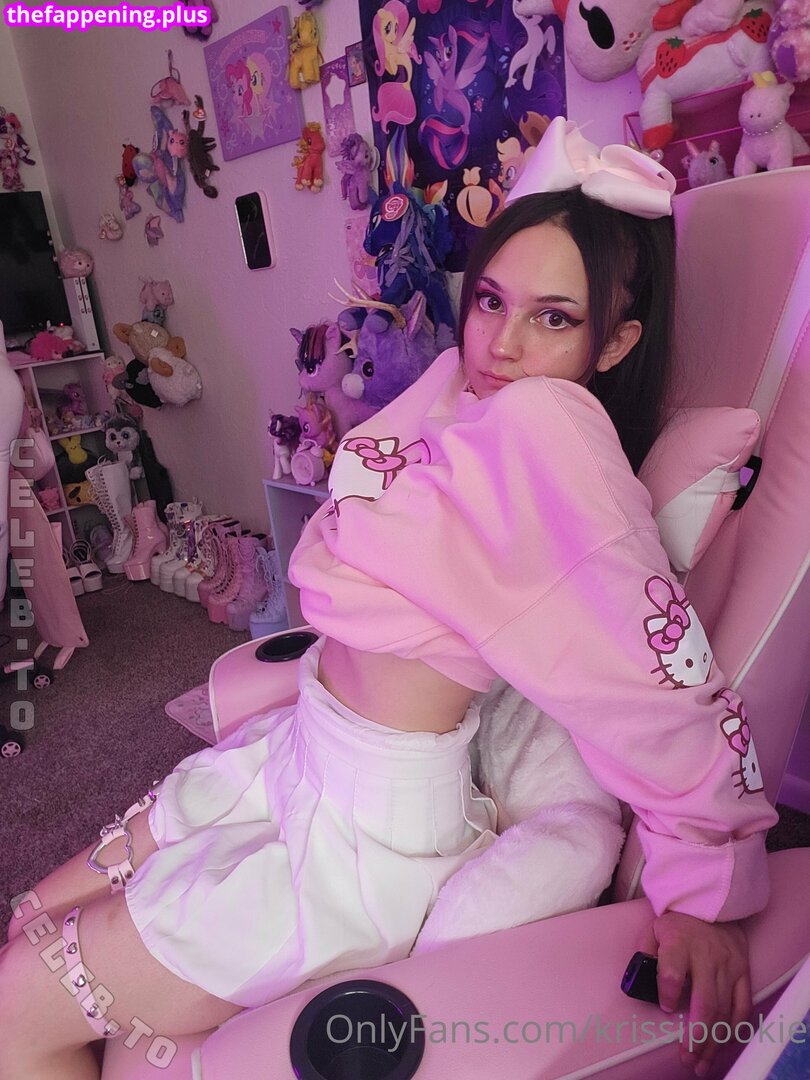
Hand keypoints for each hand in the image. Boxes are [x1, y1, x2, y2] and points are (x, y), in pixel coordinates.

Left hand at [638, 911, 750, 1076]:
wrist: (711, 901)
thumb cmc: (677, 920)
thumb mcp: (653, 928)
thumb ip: (644, 952)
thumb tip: (637, 978)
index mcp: (680, 943)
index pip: (673, 972)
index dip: (668, 993)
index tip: (666, 1008)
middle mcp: (707, 957)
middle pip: (704, 1002)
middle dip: (696, 1036)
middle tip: (687, 1059)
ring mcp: (728, 966)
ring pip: (723, 1010)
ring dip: (714, 1041)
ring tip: (702, 1062)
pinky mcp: (743, 972)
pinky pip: (742, 1005)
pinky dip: (735, 1028)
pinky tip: (725, 1044)